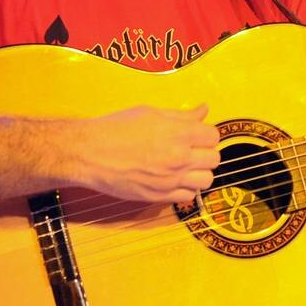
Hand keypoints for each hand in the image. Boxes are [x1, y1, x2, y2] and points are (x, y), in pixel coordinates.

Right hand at [76, 103, 219, 202]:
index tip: (197, 136)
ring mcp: (171, 179)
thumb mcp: (151, 113)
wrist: (90, 153)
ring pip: (206, 181)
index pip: (213, 136)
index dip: (206, 135)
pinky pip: (189, 196)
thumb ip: (181, 115)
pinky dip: (186, 189)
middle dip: (206, 153)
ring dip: (200, 173)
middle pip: (214, 159)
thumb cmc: (116, 128)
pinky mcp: (160, 196)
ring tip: (186, 167)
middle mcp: (179, 157)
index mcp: (178, 133)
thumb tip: (203, 109)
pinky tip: (174, 180)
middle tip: (192, 150)